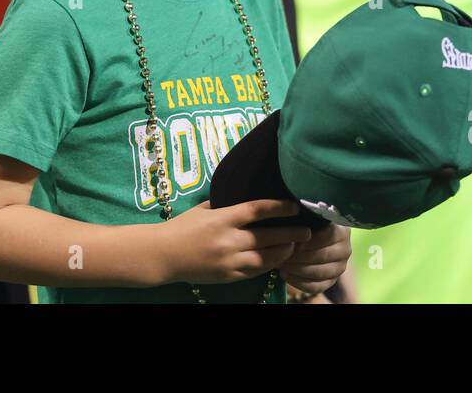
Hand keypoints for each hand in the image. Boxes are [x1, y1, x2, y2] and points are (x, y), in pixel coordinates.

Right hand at [155, 199, 312, 285]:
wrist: (163, 255)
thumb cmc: (183, 227)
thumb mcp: (205, 209)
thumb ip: (227, 204)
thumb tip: (248, 194)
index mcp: (223, 218)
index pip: (258, 210)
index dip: (279, 207)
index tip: (295, 206)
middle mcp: (228, 240)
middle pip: (269, 237)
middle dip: (292, 234)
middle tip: (308, 231)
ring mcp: (229, 260)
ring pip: (266, 258)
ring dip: (284, 252)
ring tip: (296, 246)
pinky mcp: (228, 276)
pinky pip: (255, 271)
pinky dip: (269, 265)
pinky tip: (278, 260)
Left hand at [279, 222, 350, 296]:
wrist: (311, 242)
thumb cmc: (307, 226)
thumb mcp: (309, 220)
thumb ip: (306, 220)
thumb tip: (295, 229)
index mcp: (342, 231)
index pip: (327, 236)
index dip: (308, 240)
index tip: (292, 241)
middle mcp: (345, 250)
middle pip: (322, 256)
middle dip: (300, 257)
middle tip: (283, 255)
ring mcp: (340, 268)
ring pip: (319, 273)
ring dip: (298, 270)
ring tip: (282, 265)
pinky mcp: (332, 282)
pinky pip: (316, 287)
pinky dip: (299, 283)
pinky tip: (286, 276)